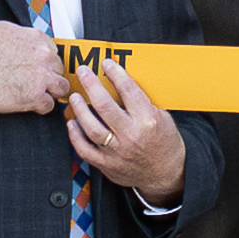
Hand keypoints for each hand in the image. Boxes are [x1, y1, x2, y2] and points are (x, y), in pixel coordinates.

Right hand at [0, 20, 64, 114]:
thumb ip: (22, 35)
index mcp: (36, 39)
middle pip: (58, 69)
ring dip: (52, 92)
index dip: (46, 62)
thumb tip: (27, 39)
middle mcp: (43, 56)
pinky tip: (30, 104)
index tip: (41, 68)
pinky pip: (49, 105)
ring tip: (40, 94)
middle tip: (37, 82)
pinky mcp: (35, 96)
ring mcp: (41, 76)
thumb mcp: (2, 30)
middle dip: (49, 76)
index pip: (53, 51)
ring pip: (62, 87)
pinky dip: (40, 107)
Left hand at [63, 56, 186, 201]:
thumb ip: (143, 103)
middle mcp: (131, 135)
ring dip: (79, 109)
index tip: (107, 64)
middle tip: (83, 72)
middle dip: (91, 84)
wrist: (166, 173)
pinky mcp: (107, 165)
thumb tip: (122, 83)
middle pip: (104, 106)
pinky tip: (71, 123)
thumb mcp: (163, 117)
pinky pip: (85, 150)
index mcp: (148, 120)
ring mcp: (118, 152)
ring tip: (74, 96)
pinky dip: (75, 136)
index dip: (115, 73)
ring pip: (91, 127)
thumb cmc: (165, 143)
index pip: (128, 90)